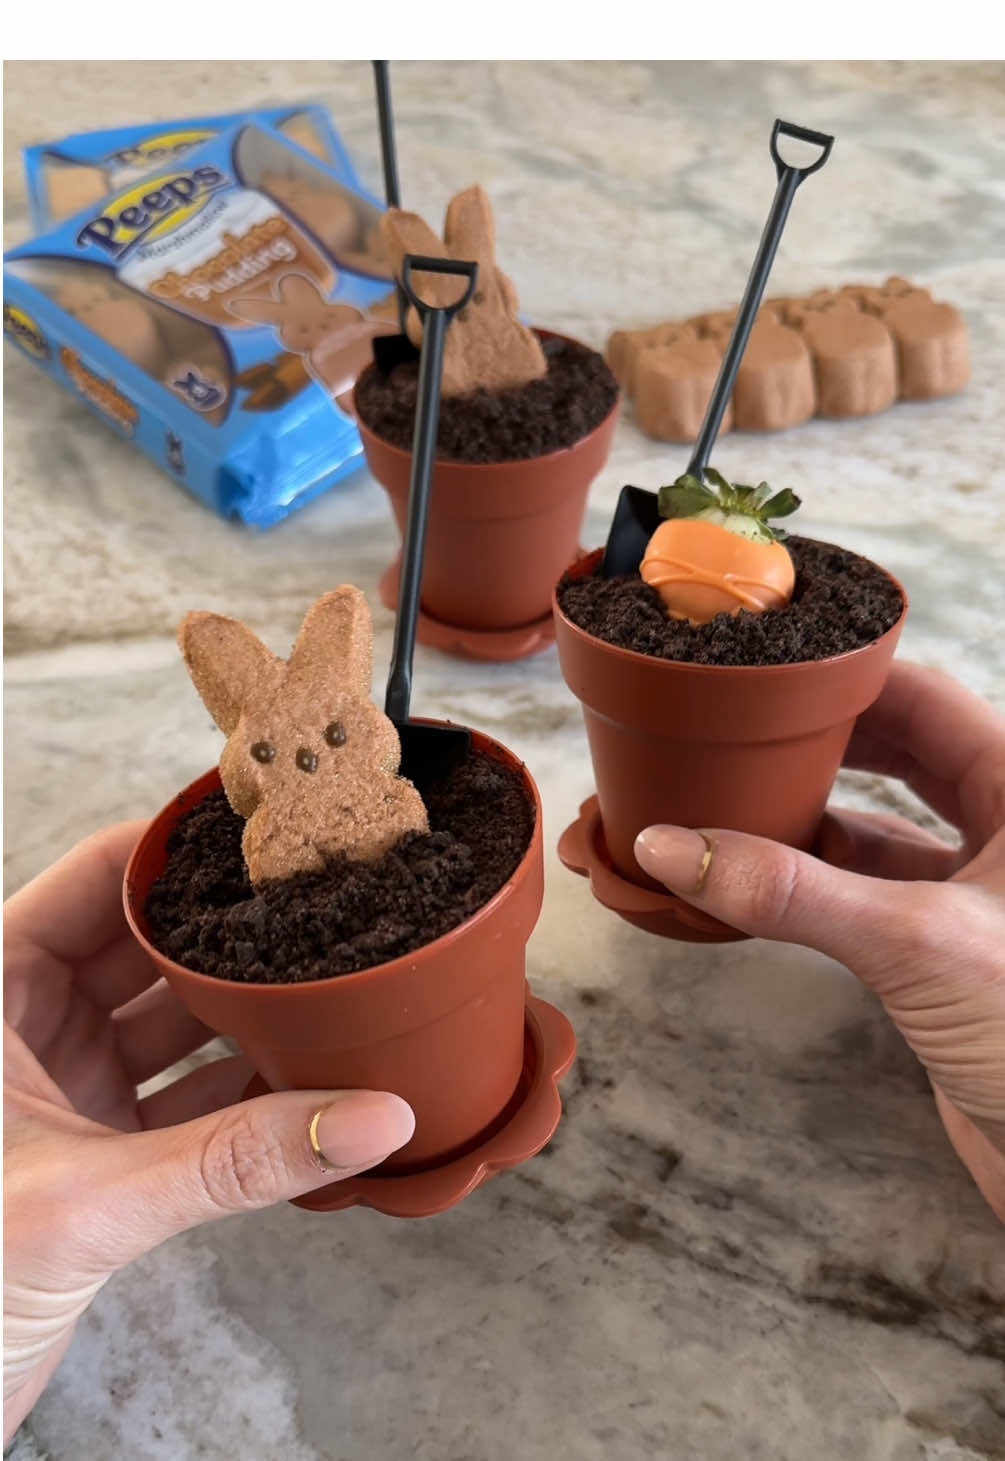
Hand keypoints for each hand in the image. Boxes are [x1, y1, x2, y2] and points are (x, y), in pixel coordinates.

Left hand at [3, 824, 414, 1442]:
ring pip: (176, 1025)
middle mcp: (26, 1024)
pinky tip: (309, 1091)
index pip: (97, 880)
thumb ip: (233, 1159)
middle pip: (151, 947)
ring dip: (248, 1022)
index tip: (268, 841)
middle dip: (235, 939)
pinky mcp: (96, 1149)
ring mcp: (65, 1086)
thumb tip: (367, 1116)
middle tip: (326, 914)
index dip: (182, 856)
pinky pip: (187, 1100)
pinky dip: (244, 1097)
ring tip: (334, 997)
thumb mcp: (88, 1203)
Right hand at [635, 660, 1004, 1224]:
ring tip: (719, 804)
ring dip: (801, 820)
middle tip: (731, 732)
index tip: (764, 672)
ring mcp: (977, 892)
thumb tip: (672, 846)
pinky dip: (809, 886)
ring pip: (877, 828)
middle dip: (813, 745)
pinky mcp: (948, 953)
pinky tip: (748, 881)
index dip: (843, 679)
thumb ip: (793, 893)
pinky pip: (867, 894)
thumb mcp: (918, 944)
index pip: (924, 698)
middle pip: (896, 754)